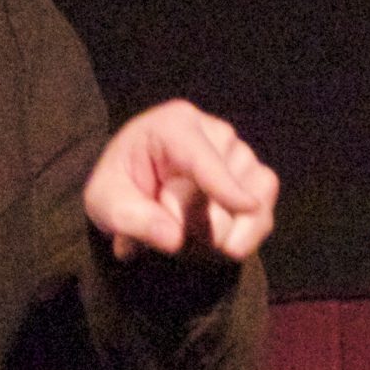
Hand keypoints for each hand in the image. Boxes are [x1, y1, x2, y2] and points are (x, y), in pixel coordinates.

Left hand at [84, 100, 277, 262]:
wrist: (136, 190)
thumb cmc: (120, 188)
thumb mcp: (105, 203)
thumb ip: (131, 219)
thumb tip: (174, 239)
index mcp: (174, 125)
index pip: (203, 159)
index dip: (225, 185)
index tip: (246, 206)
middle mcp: (217, 133)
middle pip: (219, 194)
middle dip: (190, 225)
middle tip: (161, 219)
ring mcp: (243, 156)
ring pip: (248, 208)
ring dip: (215, 237)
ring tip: (185, 233)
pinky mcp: (258, 181)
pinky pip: (264, 216)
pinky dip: (244, 238)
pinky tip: (219, 244)